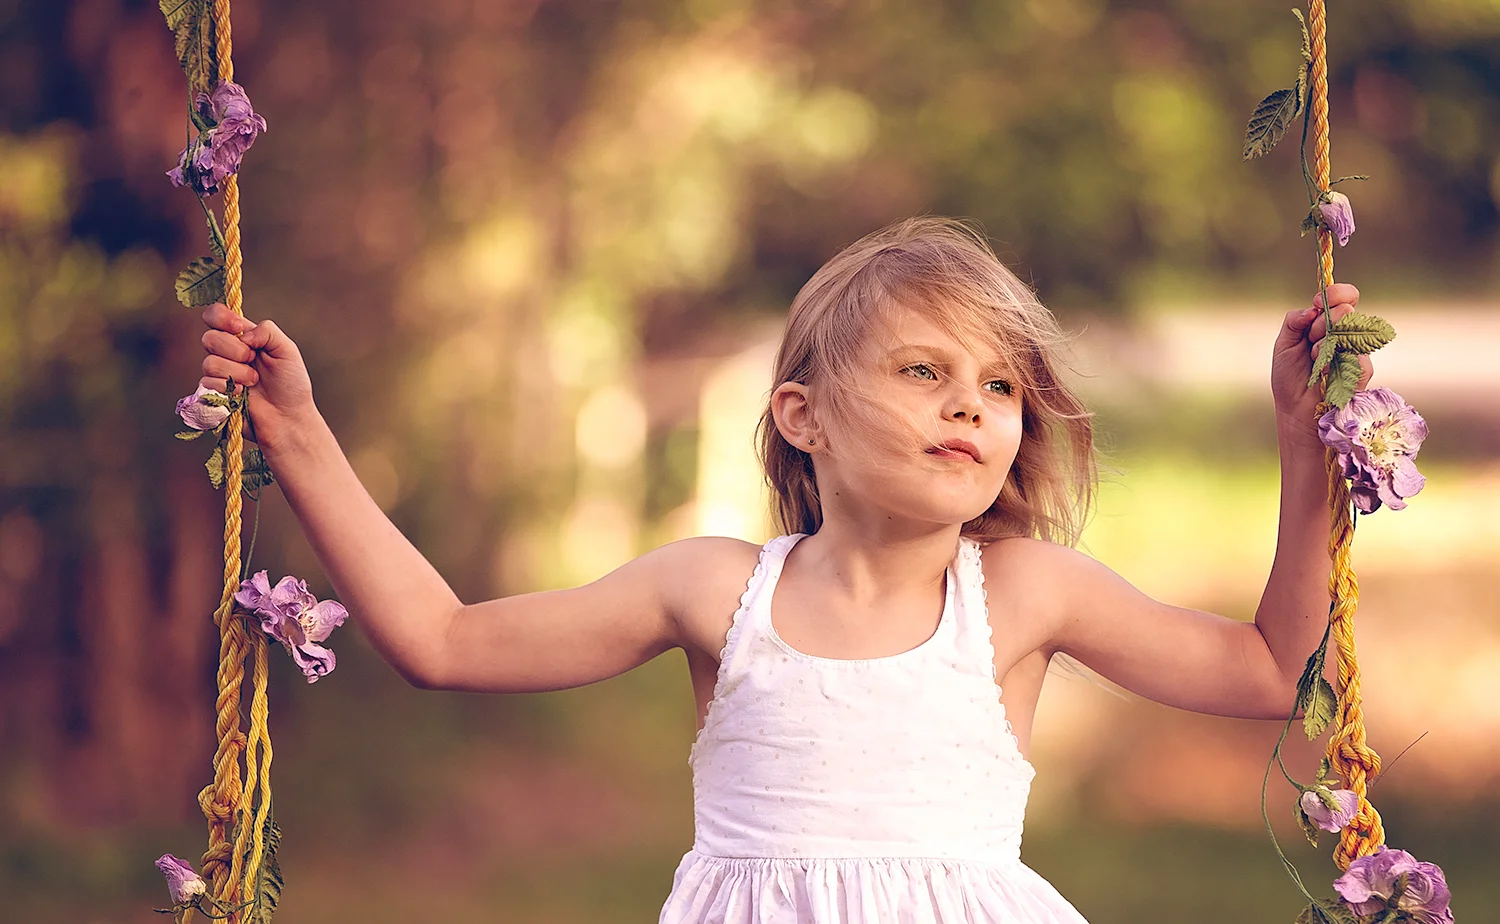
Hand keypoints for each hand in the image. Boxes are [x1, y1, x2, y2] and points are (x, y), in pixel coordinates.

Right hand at [200, 302, 317, 449]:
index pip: (215, 315)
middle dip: (235, 350)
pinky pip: (206, 383)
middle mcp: (228, 352)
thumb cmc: (291, 384)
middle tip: (253, 361)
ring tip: (253, 382)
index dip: (220, 317)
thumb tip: (242, 333)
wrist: (288, 418)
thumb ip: (267, 331)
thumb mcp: (287, 350)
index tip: (238, 327)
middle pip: (209, 337)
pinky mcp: (213, 393)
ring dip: (236, 372)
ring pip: (209, 362)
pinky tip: (241, 394)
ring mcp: (219, 373)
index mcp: (244, 337)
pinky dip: (227, 387)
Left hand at [1270, 283, 1372, 442]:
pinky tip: (1323, 370)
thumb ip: (1294, 320)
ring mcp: (1356, 350)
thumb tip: (1312, 309)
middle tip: (1312, 336)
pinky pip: (1355, 355)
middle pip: (1348, 309)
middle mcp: (1344, 333)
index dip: (1335, 293)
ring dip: (1326, 341)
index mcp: (1326, 323)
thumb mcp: (1284, 343)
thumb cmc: (1289, 376)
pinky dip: (1333, 361)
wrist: (1295, 408)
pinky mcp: (1362, 368)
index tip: (1318, 301)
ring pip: (1351, 330)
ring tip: (1314, 357)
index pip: (1343, 297)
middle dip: (1326, 320)